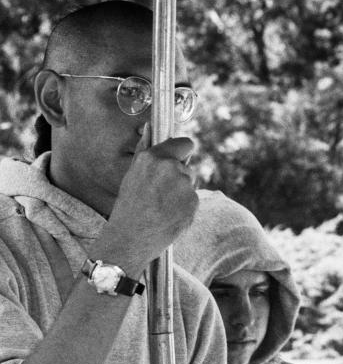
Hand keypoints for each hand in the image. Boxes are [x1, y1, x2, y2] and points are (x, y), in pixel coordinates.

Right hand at [94, 123, 198, 273]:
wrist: (131, 237)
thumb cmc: (129, 205)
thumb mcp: (132, 174)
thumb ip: (145, 149)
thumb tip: (151, 126)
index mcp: (154, 157)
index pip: (186, 144)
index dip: (183, 152)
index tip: (179, 159)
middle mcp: (170, 167)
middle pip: (187, 167)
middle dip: (179, 177)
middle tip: (160, 194)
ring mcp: (184, 185)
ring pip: (190, 184)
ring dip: (182, 193)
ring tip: (162, 206)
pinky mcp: (193, 201)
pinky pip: (194, 199)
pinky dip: (186, 207)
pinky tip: (170, 215)